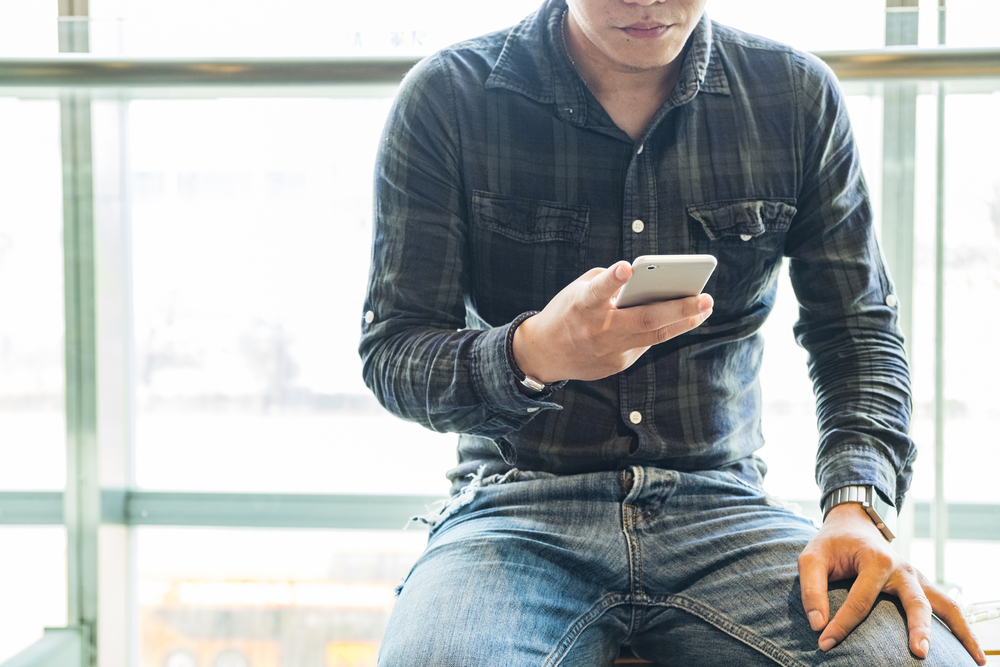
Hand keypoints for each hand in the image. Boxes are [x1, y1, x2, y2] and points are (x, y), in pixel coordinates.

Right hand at [513, 261, 712, 383]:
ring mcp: (609, 351)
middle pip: (644, 320)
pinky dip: (660, 330)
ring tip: (704, 309)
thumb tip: (648, 281)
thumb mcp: (579, 290)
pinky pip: (644, 345)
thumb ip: (609, 283)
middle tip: (706, 298)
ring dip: (683, 322)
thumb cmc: (568, 312)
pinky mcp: (616, 365)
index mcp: (583, 306)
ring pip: (654, 338)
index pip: (598, 291)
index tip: (626, 268)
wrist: (545, 353)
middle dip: (678, 308)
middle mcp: (597, 330)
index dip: (611, 280)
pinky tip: (676, 320)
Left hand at [799, 503, 985, 664]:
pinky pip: (947, 607)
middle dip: (918, 627)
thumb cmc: (831, 545)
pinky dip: (961, 628)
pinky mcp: (921, 587)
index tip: (824, 643)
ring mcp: (916, 578)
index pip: (860, 600)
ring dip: (959, 631)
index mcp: (875, 559)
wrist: (852, 526)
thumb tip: (818, 625)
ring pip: (944, 604)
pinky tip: (972, 654)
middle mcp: (902, 569)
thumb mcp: (811, 558)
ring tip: (972, 661)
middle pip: (916, 601)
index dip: (841, 625)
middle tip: (918, 652)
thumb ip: (812, 589)